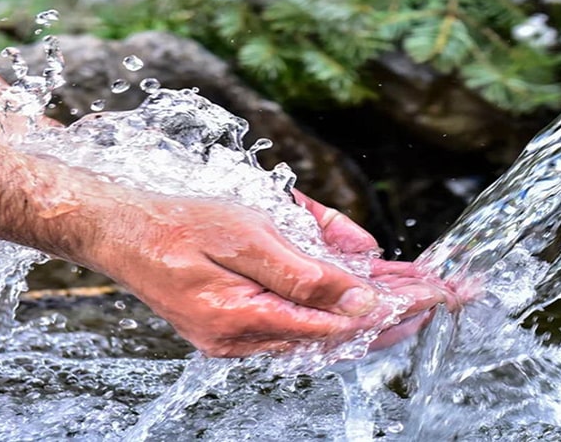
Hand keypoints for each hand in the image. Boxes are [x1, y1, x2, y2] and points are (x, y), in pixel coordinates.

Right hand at [85, 192, 447, 357]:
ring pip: (326, 326)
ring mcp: (239, 336)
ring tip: (422, 292)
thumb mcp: (246, 234)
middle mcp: (245, 339)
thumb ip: (307, 271)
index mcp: (246, 320)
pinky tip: (370, 287)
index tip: (438, 292)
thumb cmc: (174, 221)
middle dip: (398, 313)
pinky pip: (302, 318)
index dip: (395, 307)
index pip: (343, 322)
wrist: (113, 225)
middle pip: (341, 333)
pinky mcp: (237, 323)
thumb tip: (363, 297)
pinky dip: (339, 303)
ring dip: (374, 308)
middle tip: (447, 296)